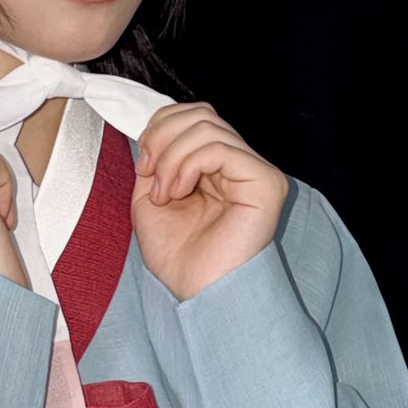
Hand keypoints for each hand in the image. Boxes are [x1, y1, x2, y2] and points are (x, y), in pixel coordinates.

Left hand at [131, 102, 287, 300]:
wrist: (196, 293)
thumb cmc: (179, 256)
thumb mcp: (152, 196)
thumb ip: (156, 159)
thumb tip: (154, 132)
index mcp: (218, 167)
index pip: (195, 118)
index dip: (162, 128)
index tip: (142, 165)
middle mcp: (241, 165)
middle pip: (202, 114)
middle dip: (162, 137)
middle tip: (148, 173)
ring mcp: (256, 172)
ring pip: (207, 127)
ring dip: (171, 157)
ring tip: (165, 194)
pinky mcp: (265, 182)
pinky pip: (219, 148)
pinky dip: (187, 165)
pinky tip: (178, 193)